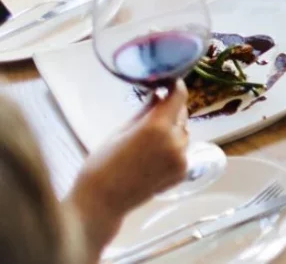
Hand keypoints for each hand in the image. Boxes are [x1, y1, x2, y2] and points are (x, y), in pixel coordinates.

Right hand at [66, 81, 189, 259]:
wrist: (102, 201)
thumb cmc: (102, 164)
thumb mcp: (121, 130)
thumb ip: (145, 111)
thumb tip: (159, 94)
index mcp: (156, 127)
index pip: (179, 97)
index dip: (176, 87)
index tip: (171, 82)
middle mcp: (174, 142)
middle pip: (181, 116)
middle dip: (170, 111)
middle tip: (153, 114)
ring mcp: (180, 159)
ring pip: (183, 134)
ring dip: (172, 131)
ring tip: (148, 142)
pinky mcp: (182, 173)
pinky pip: (183, 152)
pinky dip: (173, 149)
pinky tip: (153, 157)